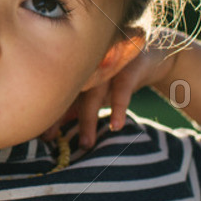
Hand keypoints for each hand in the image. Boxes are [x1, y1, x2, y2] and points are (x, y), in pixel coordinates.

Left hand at [42, 28, 187, 149]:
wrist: (156, 56)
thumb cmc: (118, 76)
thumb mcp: (98, 91)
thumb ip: (76, 105)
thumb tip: (52, 129)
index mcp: (78, 66)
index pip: (60, 90)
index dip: (51, 112)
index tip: (44, 136)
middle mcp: (90, 61)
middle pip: (71, 90)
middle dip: (61, 116)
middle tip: (54, 140)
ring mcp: (109, 60)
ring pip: (95, 91)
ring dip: (89, 119)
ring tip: (86, 143)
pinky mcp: (131, 63)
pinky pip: (123, 87)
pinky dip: (118, 107)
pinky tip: (116, 126)